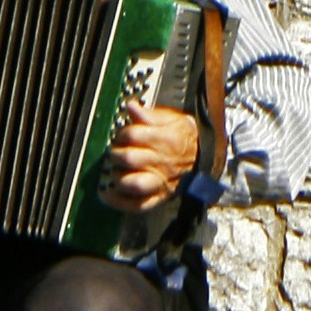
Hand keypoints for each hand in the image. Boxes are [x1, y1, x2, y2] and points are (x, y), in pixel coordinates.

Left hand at [102, 99, 202, 213]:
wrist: (203, 156)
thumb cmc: (184, 137)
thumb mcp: (172, 119)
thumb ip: (149, 114)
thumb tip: (131, 106)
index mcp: (165, 139)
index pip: (134, 135)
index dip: (122, 133)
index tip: (121, 134)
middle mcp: (162, 162)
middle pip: (130, 158)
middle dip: (116, 153)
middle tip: (114, 151)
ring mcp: (161, 181)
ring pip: (135, 184)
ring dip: (119, 177)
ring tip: (115, 171)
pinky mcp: (159, 196)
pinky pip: (138, 204)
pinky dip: (120, 202)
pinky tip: (107, 194)